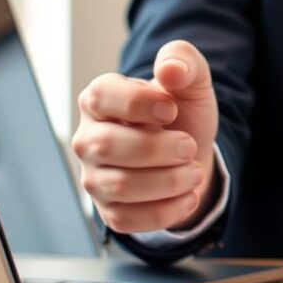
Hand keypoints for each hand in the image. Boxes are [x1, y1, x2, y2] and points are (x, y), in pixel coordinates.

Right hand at [72, 40, 218, 232]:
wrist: (191, 154)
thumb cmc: (182, 113)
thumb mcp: (191, 82)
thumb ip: (183, 62)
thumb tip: (170, 70)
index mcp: (101, 99)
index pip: (101, 97)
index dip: (138, 104)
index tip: (171, 109)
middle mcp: (89, 139)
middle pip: (107, 146)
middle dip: (158, 149)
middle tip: (190, 146)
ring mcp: (95, 177)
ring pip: (118, 186)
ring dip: (167, 182)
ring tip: (193, 171)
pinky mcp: (109, 209)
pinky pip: (127, 219)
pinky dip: (166, 211)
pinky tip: (189, 196)